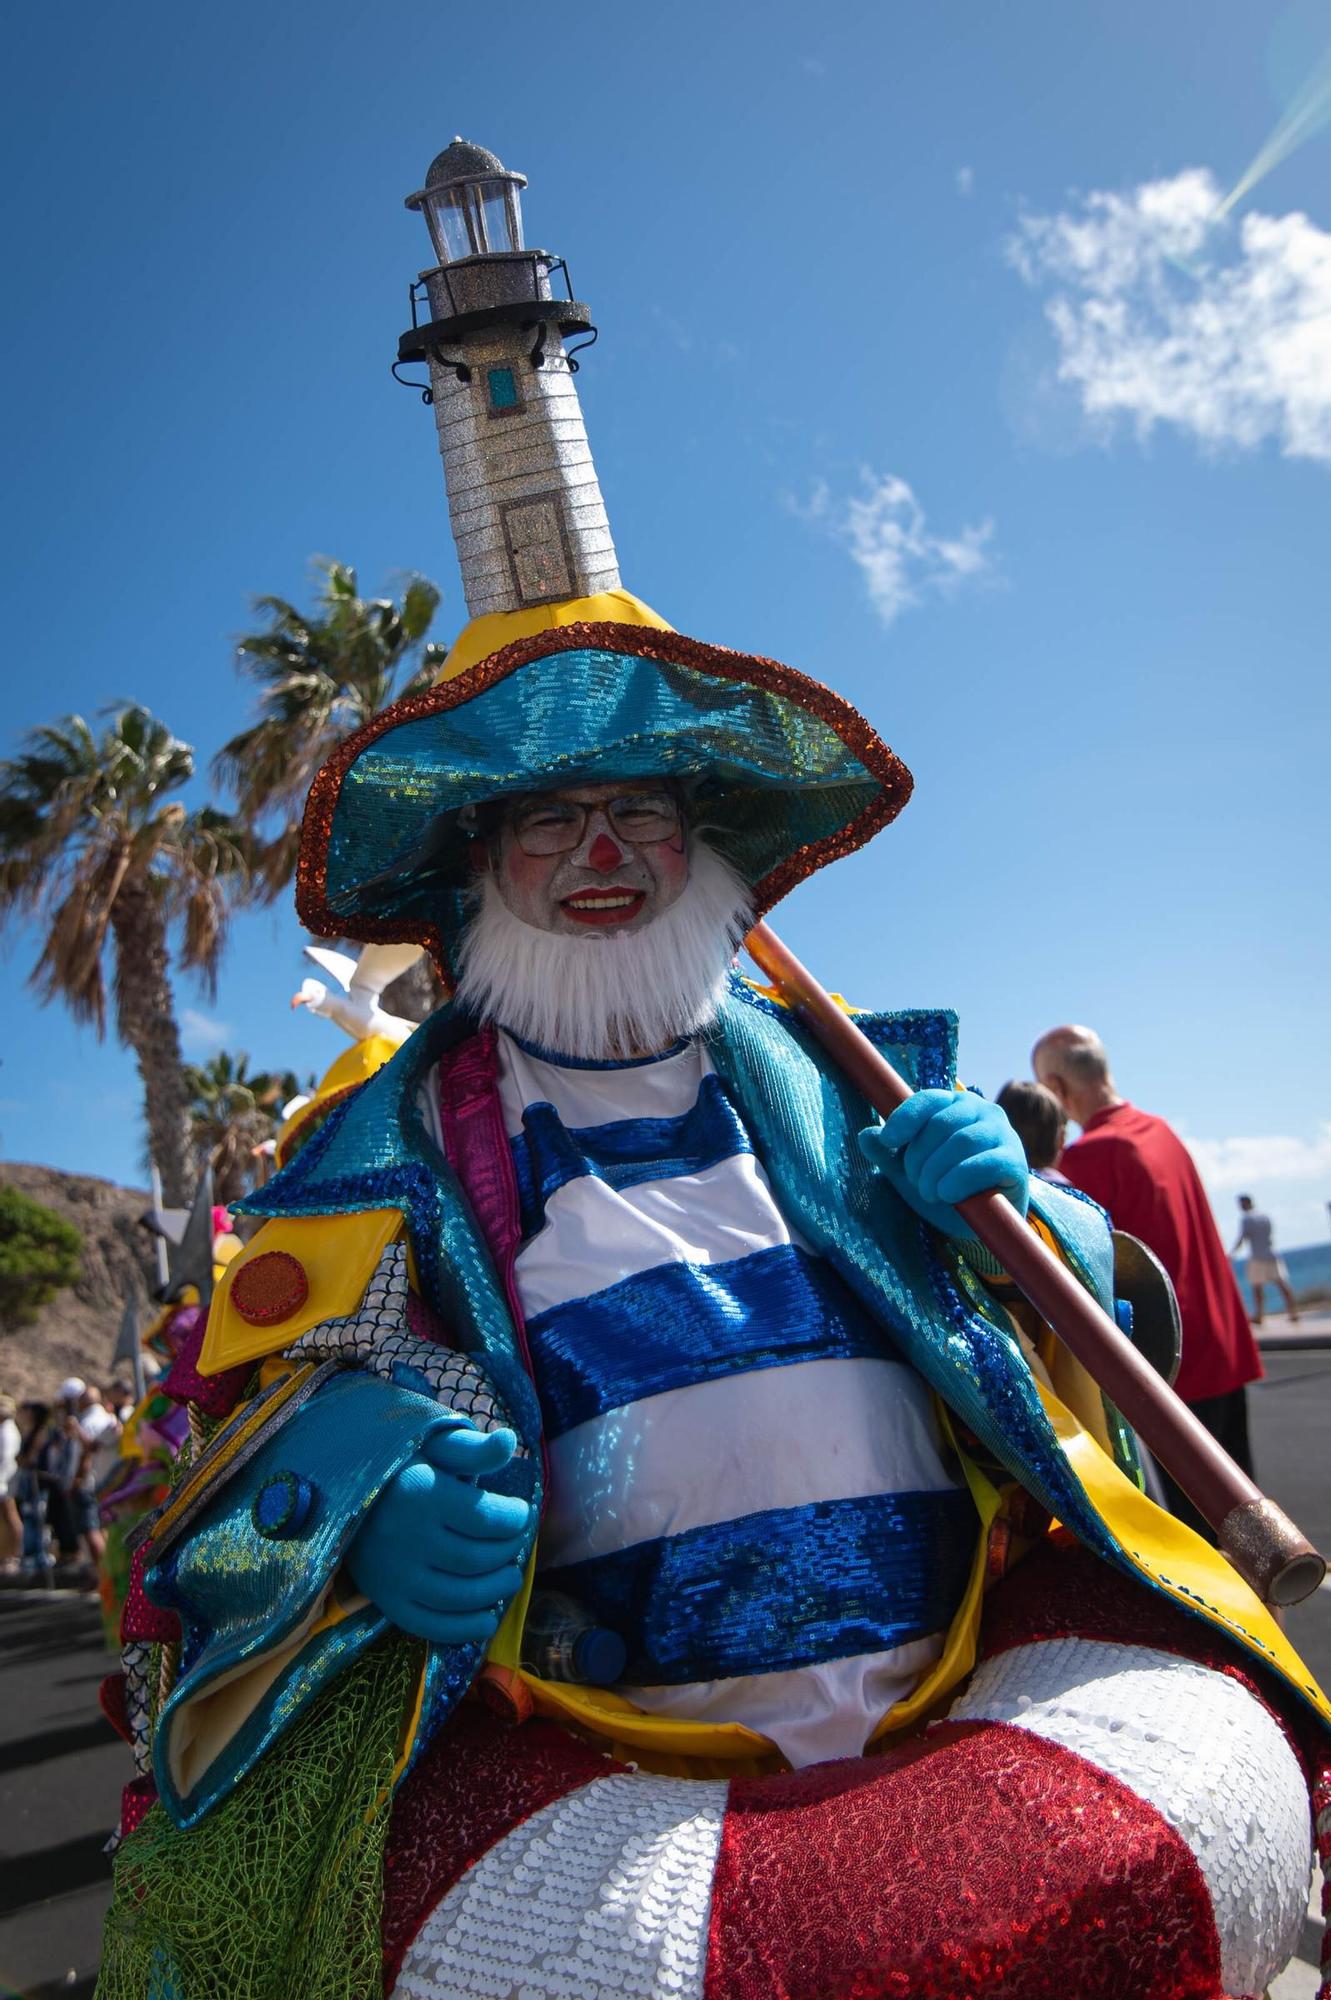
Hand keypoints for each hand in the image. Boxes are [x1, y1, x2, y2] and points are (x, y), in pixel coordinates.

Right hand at [345, 1423, 530, 1645]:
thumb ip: (473, 1448)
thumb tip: (509, 1441)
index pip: (486, 1518)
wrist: (345, 1493)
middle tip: (518, 1544)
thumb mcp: (435, 1445)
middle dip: (508, 1553)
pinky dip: (464, 1628)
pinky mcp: (386, 1600)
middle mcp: (404, 1537)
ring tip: (511, 1577)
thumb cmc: (403, 1465)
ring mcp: (393, 1574)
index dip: (515, 1519)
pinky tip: (488, 1618)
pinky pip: (430, 1625)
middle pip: (477, 1559)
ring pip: (459, 1596)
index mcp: (419, 1493)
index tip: (521, 1514)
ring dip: (495, 1591)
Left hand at [858, 1089, 1028, 1240]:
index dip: (906, 1117)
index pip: (929, 1099)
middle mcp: (983, 1111)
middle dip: (920, 1157)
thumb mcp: (911, 1173)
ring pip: (961, 1141)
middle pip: (941, 1123)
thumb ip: (888, 1155)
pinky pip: (985, 1163)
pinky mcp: (1016, 1161)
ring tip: (932, 1193)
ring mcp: (1004, 1134)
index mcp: (956, 1105)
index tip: (888, 1140)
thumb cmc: (947, 1189)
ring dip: (937, 1172)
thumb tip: (865, 1135)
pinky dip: (960, 1179)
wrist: (982, 1223)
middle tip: (917, 1183)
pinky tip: (949, 1195)